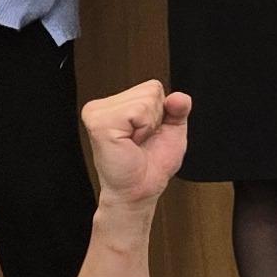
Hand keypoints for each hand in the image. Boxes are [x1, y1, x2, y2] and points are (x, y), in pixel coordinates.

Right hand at [81, 79, 190, 214]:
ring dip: (149, 126)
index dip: (161, 112)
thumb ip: (179, 108)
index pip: (152, 86)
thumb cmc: (151, 164)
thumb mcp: (172, 130)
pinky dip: (143, 129)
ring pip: (146, 100)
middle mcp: (103, 106)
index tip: (147, 133)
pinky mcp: (99, 123)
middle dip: (155, 118)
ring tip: (135, 143)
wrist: (139, 190)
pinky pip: (138, 111)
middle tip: (140, 141)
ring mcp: (97, 113)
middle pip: (151, 90)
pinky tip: (130, 143)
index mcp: (116, 105)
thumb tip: (178, 96)